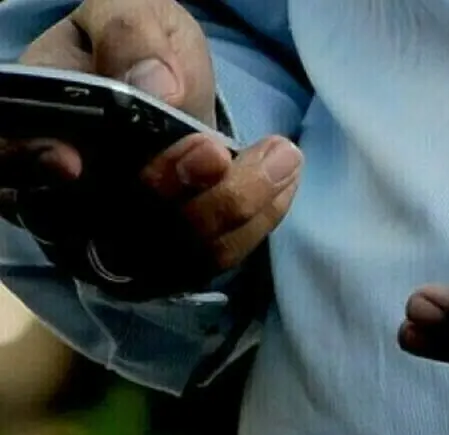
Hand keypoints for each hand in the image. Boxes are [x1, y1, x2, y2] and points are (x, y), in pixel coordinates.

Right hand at [0, 0, 302, 299]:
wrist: (169, 83)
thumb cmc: (136, 45)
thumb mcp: (131, 12)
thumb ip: (130, 33)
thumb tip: (156, 85)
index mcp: (31, 134)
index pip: (10, 165)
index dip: (28, 170)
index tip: (70, 163)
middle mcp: (66, 202)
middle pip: (106, 223)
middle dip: (170, 190)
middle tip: (214, 149)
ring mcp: (119, 239)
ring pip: (171, 251)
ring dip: (231, 208)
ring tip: (281, 156)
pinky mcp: (171, 257)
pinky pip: (214, 257)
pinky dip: (257, 222)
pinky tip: (283, 179)